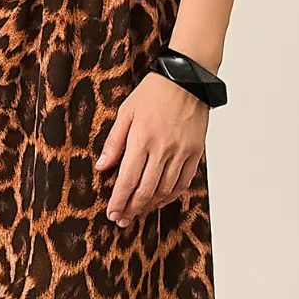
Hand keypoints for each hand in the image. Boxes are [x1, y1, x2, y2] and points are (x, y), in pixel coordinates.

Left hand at [95, 73, 208, 226]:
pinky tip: (161, 200)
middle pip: (145, 190)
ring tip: (138, 212)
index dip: (119, 200)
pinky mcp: (196, 152)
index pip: (127, 180)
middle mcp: (163, 149)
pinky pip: (184, 182)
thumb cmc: (155, 92)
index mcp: (142, 139)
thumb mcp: (126, 112)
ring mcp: (182, 152)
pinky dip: (171, 195)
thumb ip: (114, 142)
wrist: (187, 79)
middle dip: (132, 209)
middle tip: (122, 219)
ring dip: (150, 205)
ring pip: (165, 190)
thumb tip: (102, 167)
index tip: (112, 213)